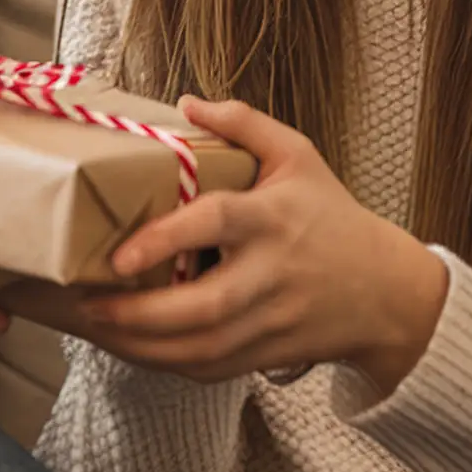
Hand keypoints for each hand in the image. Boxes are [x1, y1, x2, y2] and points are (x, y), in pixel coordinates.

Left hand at [75, 97, 447, 391]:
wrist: (386, 293)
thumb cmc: (332, 218)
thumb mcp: (298, 156)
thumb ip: (245, 124)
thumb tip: (186, 102)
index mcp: (272, 219)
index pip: (216, 225)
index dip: (166, 240)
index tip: (121, 255)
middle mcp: (270, 277)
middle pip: (202, 307)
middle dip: (137, 314)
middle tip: (85, 302)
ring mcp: (268, 324)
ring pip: (197, 349)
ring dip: (137, 345)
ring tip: (89, 325)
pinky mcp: (263, 357)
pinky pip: (204, 369)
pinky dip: (159, 362)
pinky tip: (123, 344)